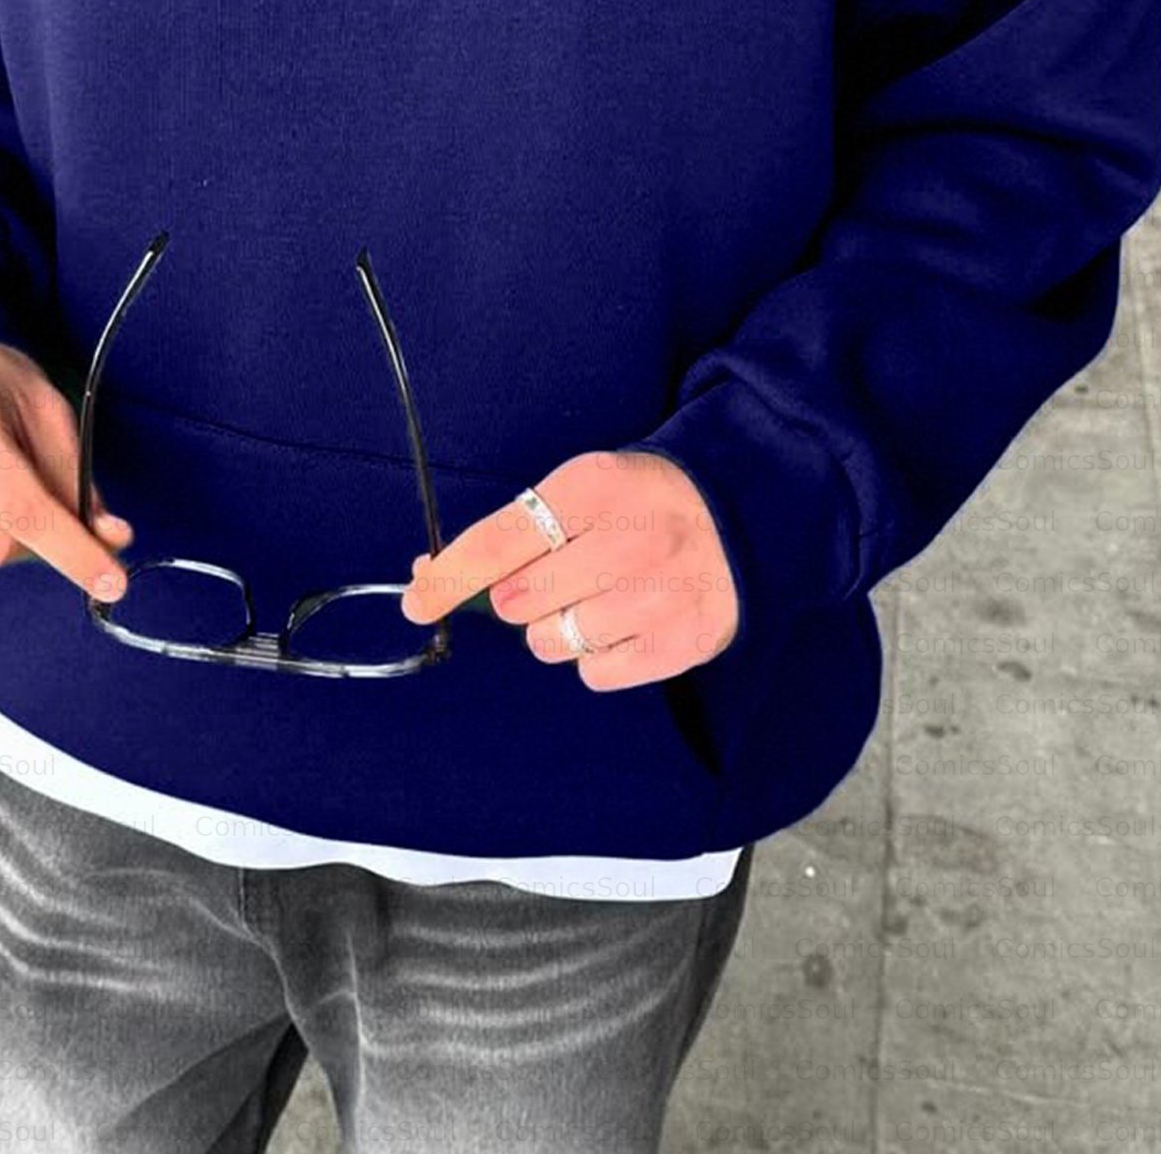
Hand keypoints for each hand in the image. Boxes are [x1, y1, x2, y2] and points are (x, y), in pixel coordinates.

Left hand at [397, 449, 737, 689]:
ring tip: (595, 597)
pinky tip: (623, 621)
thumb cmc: (641, 502)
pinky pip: (596, 675)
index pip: (498, 541)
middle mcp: (628, 539)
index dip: (447, 577)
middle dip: (516, 599)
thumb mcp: (583, 487)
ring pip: (552, 643)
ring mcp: (659, 595)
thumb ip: (514, 530)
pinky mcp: (683, 641)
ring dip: (555, 629)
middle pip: (517, 602)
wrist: (745, 513)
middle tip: (553, 578)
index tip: (416, 601)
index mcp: (593, 487)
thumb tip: (431, 576)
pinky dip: (595, 656)